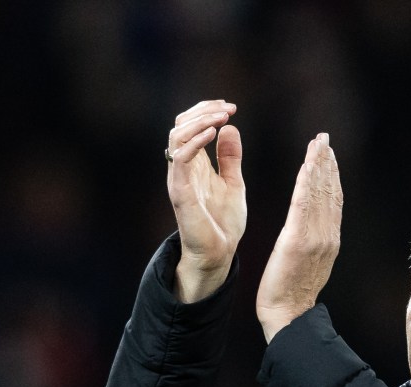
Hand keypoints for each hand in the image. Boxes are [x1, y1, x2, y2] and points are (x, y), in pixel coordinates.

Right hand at [166, 99, 245, 301]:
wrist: (219, 254)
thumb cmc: (224, 224)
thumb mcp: (233, 183)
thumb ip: (230, 157)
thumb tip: (230, 127)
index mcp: (194, 164)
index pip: (190, 125)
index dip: (207, 111)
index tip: (231, 108)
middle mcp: (182, 168)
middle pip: (180, 124)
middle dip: (204, 110)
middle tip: (229, 108)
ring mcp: (179, 179)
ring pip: (176, 136)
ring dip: (200, 121)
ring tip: (222, 117)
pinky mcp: (180, 192)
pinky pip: (180, 158)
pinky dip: (195, 141)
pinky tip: (214, 133)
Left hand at [256, 133, 342, 341]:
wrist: (287, 314)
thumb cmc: (290, 293)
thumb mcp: (306, 264)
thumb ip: (312, 243)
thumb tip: (310, 228)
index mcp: (329, 241)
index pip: (333, 202)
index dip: (332, 177)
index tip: (328, 155)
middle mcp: (327, 236)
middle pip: (330, 193)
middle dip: (327, 164)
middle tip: (324, 139)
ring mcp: (316, 238)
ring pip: (320, 194)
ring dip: (320, 165)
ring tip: (318, 143)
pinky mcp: (298, 240)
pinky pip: (304, 203)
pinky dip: (308, 181)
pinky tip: (308, 163)